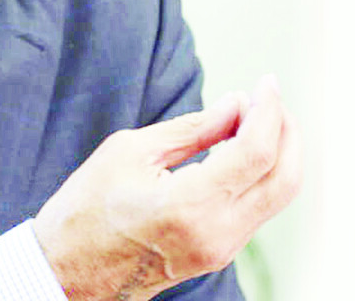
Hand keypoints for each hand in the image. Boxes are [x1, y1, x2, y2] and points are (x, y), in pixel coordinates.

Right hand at [32, 75, 301, 300]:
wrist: (68, 272)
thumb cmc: (86, 208)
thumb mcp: (129, 153)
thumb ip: (191, 129)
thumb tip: (236, 104)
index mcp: (189, 206)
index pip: (256, 153)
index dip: (268, 111)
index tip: (265, 82)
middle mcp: (215, 234)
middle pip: (284, 177)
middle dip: (285, 129)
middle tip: (266, 97)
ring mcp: (221, 251)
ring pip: (278, 195)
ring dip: (278, 151)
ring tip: (251, 117)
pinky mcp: (219, 254)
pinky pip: (258, 208)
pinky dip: (261, 173)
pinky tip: (240, 147)